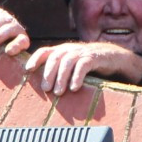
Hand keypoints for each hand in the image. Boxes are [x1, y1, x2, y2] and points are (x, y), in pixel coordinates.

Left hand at [22, 41, 141, 94]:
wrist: (114, 57)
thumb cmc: (89, 66)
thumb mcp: (72, 66)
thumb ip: (59, 72)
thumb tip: (43, 89)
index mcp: (62, 51)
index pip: (45, 51)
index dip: (35, 59)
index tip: (28, 70)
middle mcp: (70, 49)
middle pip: (55, 58)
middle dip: (48, 73)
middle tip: (46, 89)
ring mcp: (82, 52)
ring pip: (67, 62)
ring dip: (61, 78)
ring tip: (58, 92)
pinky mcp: (94, 58)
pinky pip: (83, 65)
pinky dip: (77, 76)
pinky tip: (74, 88)